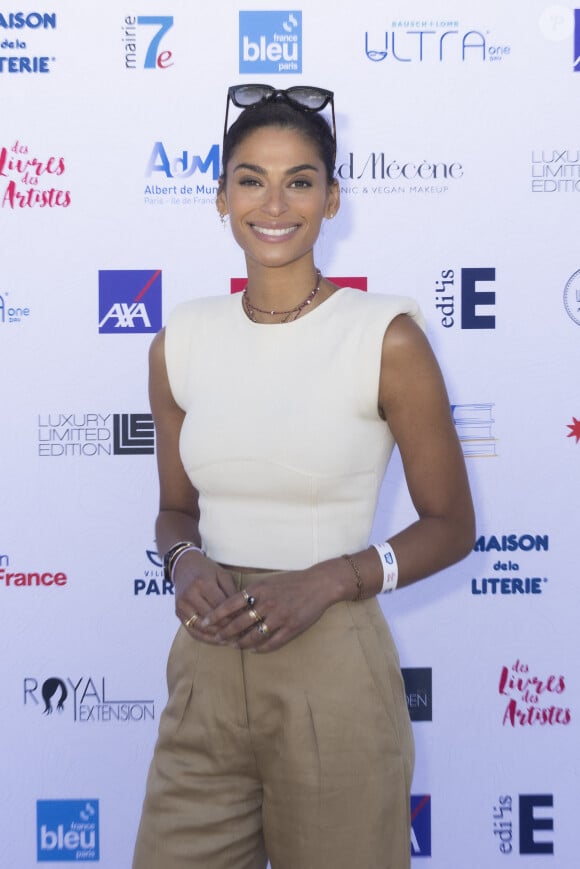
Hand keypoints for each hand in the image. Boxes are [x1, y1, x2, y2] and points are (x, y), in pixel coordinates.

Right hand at [173, 551, 236, 644]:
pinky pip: (193, 631)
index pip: (221, 607)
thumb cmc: (206, 570)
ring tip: (232, 640)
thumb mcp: (222, 575)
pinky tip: (218, 640)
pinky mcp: (178, 613)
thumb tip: (244, 611)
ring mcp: (181, 606)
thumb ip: (232, 593)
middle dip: (228, 628)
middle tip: (242, 635)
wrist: (183, 566)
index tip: (246, 623)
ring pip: (202, 628)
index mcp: (203, 584)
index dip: (235, 616)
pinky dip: (206, 638)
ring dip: (217, 636)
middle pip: (211, 619)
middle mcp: (190, 596)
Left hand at [201, 568, 337, 652]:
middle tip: (218, 639)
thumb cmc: (292, 582)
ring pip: (253, 636)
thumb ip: (251, 593)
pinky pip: (271, 643)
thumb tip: (231, 605)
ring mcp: (279, 617)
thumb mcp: (268, 582)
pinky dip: (260, 648)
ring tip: (235, 645)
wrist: (319, 585)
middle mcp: (267, 603)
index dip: (216, 615)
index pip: (230, 604)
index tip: (205, 622)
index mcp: (259, 590)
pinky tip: (254, 650)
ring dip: (241, 643)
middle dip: (225, 633)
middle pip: (239, 623)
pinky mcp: (291, 628)